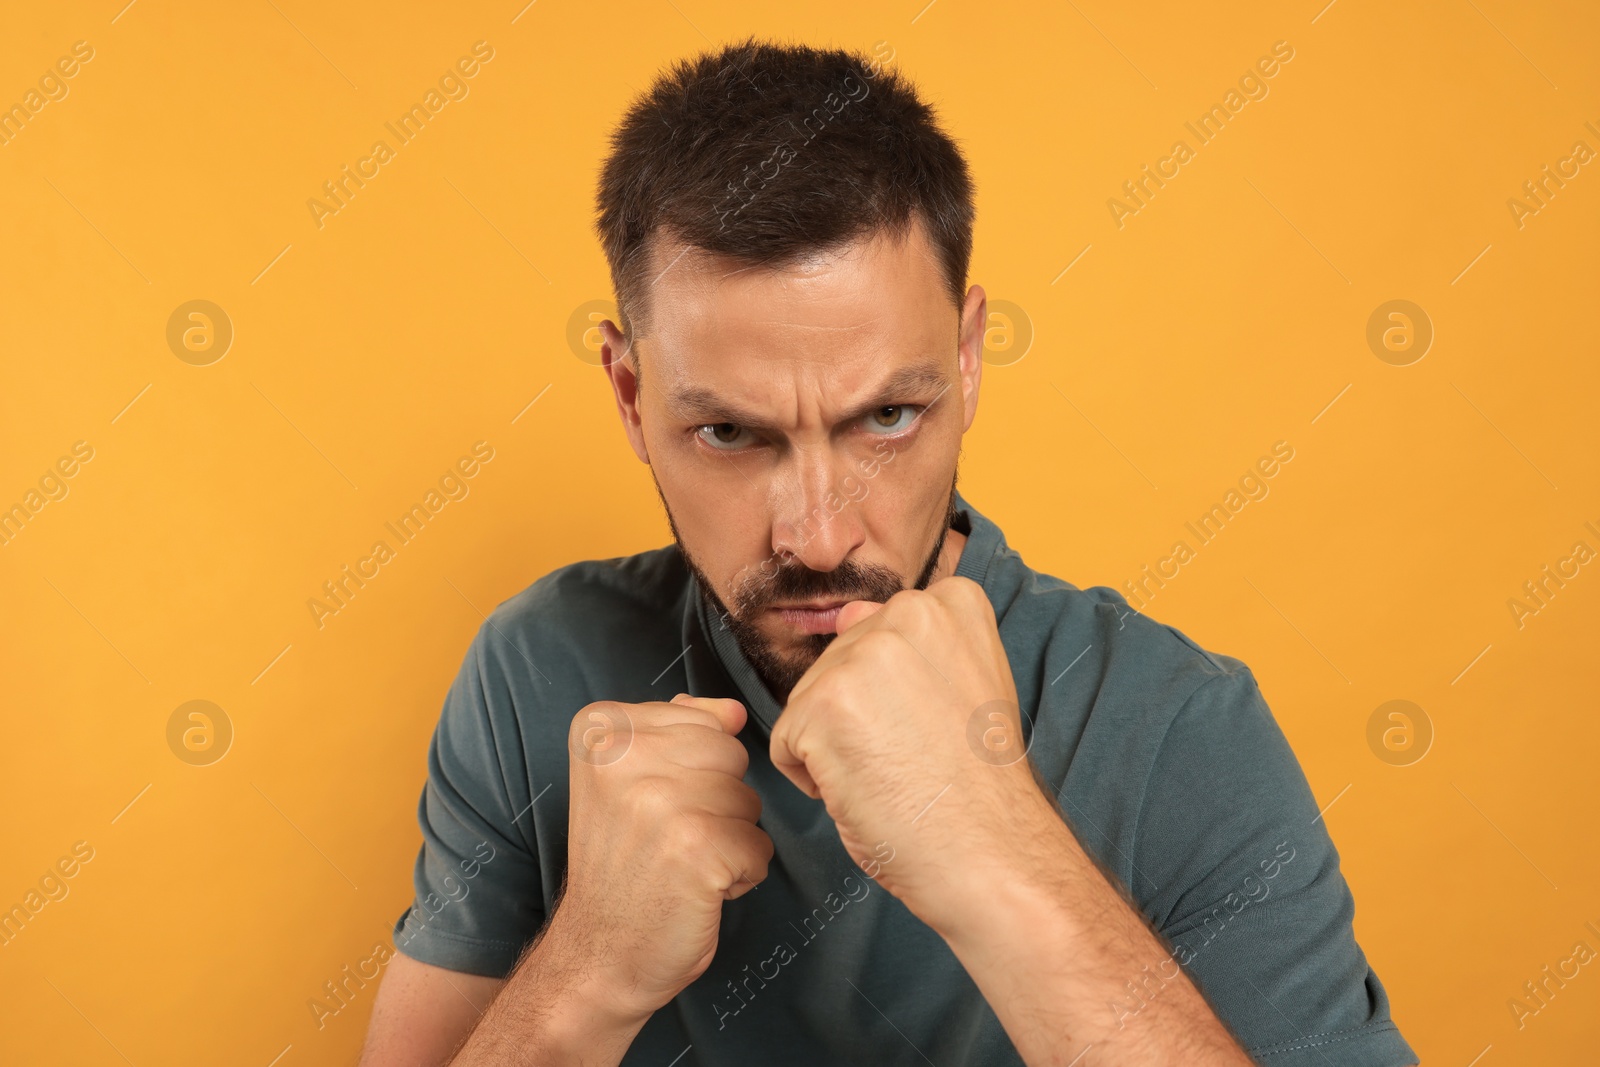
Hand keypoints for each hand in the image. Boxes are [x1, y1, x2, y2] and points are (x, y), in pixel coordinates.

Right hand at [546, 695, 773, 1026]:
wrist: (599, 952)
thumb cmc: (623, 865)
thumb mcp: (631, 779)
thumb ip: (679, 731)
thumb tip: (731, 711)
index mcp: (601, 727)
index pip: (703, 722)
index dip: (692, 772)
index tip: (648, 809)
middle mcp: (623, 754)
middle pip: (730, 755)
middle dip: (718, 801)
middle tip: (667, 839)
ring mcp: (661, 800)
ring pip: (749, 799)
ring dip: (730, 838)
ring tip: (680, 863)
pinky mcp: (697, 845)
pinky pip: (759, 845)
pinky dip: (741, 875)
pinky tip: (696, 889)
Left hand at [769, 576, 1045, 933]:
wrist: (994, 855)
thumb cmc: (981, 788)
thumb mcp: (961, 688)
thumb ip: (908, 646)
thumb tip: (846, 612)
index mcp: (951, 603)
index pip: (878, 633)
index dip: (896, 695)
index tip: (935, 727)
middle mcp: (908, 612)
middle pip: (838, 664)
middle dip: (860, 718)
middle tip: (916, 758)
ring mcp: (863, 654)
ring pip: (809, 702)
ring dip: (836, 748)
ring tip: (895, 775)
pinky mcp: (824, 702)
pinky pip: (787, 744)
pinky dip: (815, 781)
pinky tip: (870, 792)